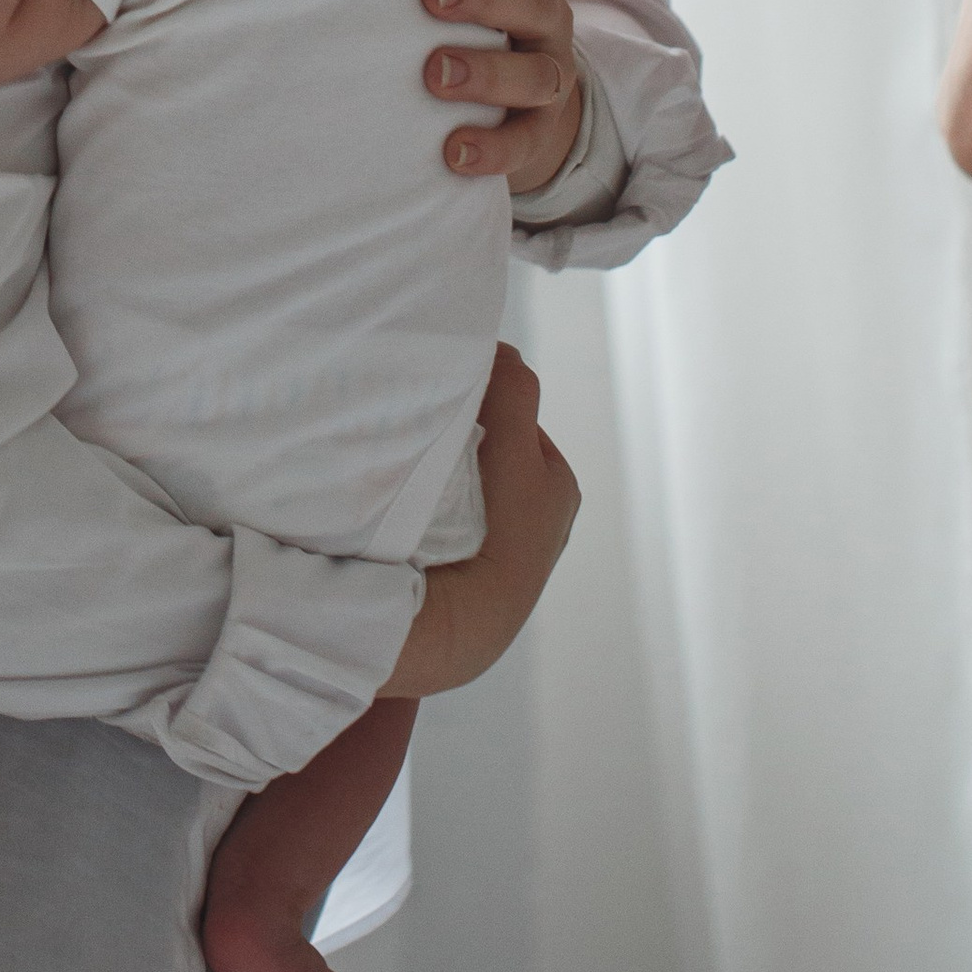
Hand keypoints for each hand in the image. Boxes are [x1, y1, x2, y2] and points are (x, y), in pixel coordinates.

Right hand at [382, 345, 579, 693]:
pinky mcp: (478, 586)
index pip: (517, 427)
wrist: (469, 622)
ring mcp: (511, 559)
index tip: (447, 408)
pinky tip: (411, 521)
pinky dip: (434, 523)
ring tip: (413, 483)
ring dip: (445, 489)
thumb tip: (502, 349)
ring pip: (471, 498)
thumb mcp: (517, 445)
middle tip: (426, 441)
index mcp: (560, 488)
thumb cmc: (502, 529)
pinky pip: (452, 533)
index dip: (484, 411)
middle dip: (466, 450)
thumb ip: (513, 388)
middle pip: (494, 462)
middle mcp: (545, 524)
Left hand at [422, 0, 584, 194]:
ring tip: (435, 72)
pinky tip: (453, 151)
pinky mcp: (537, 132)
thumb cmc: (471, 14)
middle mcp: (547, 18)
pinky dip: (492, 148)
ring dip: (487, 71)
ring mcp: (546, 76)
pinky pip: (526, 144)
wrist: (516, 107)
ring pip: (538, 73)